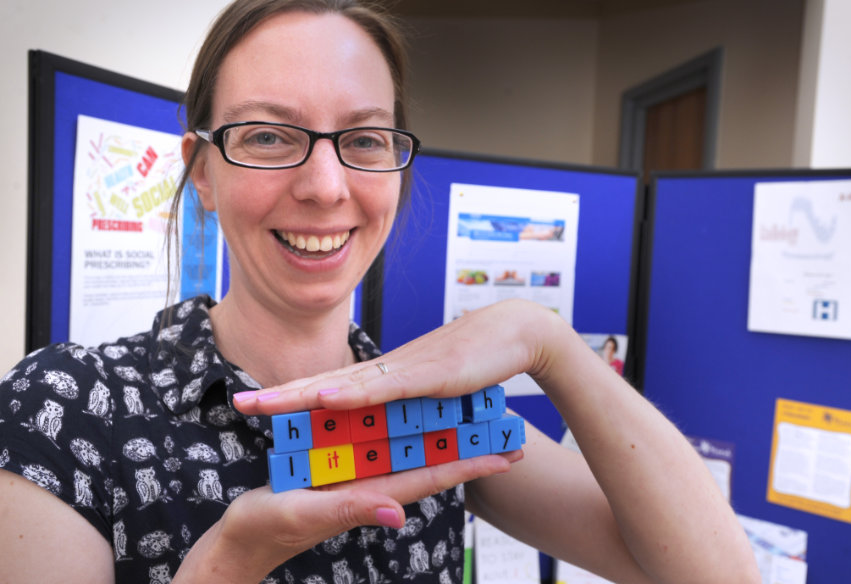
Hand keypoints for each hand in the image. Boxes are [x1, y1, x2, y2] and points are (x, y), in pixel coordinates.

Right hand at [175, 451, 519, 583]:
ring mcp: (355, 476)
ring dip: (441, 435)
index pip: (430, 477)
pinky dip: (399, 430)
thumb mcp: (306, 514)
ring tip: (474, 416)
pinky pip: (374, 444)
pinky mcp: (335, 466)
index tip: (506, 454)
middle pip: (428, 460)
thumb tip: (398, 513)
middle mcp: (371, 484)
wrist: (239, 538)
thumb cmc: (267, 528)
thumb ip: (350, 510)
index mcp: (371, 494)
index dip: (469, 465)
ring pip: (406, 450)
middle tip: (506, 430)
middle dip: (467, 447)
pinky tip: (412, 417)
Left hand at [234, 298, 563, 416]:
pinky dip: (352, 393)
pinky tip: (324, 398)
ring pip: (345, 384)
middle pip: (325, 383)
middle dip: (281, 395)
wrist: (516, 331)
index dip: (294, 396)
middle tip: (238, 403)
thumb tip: (393, 418)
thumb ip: (414, 402)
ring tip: (265, 403)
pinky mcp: (429, 375)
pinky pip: (383, 387)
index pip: (332, 388)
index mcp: (388, 376)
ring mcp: (407, 370)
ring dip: (303, 395)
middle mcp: (389, 370)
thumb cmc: (479, 359)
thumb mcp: (438, 387)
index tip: (260, 403)